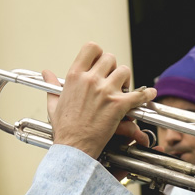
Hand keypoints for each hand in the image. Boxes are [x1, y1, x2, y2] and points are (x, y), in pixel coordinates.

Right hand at [44, 43, 154, 159]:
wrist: (73, 147)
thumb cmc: (64, 128)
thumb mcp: (54, 103)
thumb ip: (52, 85)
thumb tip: (45, 73)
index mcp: (75, 76)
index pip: (91, 48)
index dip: (98, 53)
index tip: (100, 62)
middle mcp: (91, 80)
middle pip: (110, 58)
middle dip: (113, 68)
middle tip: (112, 79)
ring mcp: (105, 91)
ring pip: (124, 71)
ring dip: (126, 80)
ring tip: (123, 89)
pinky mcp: (118, 104)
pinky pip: (139, 94)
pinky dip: (146, 94)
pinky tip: (148, 95)